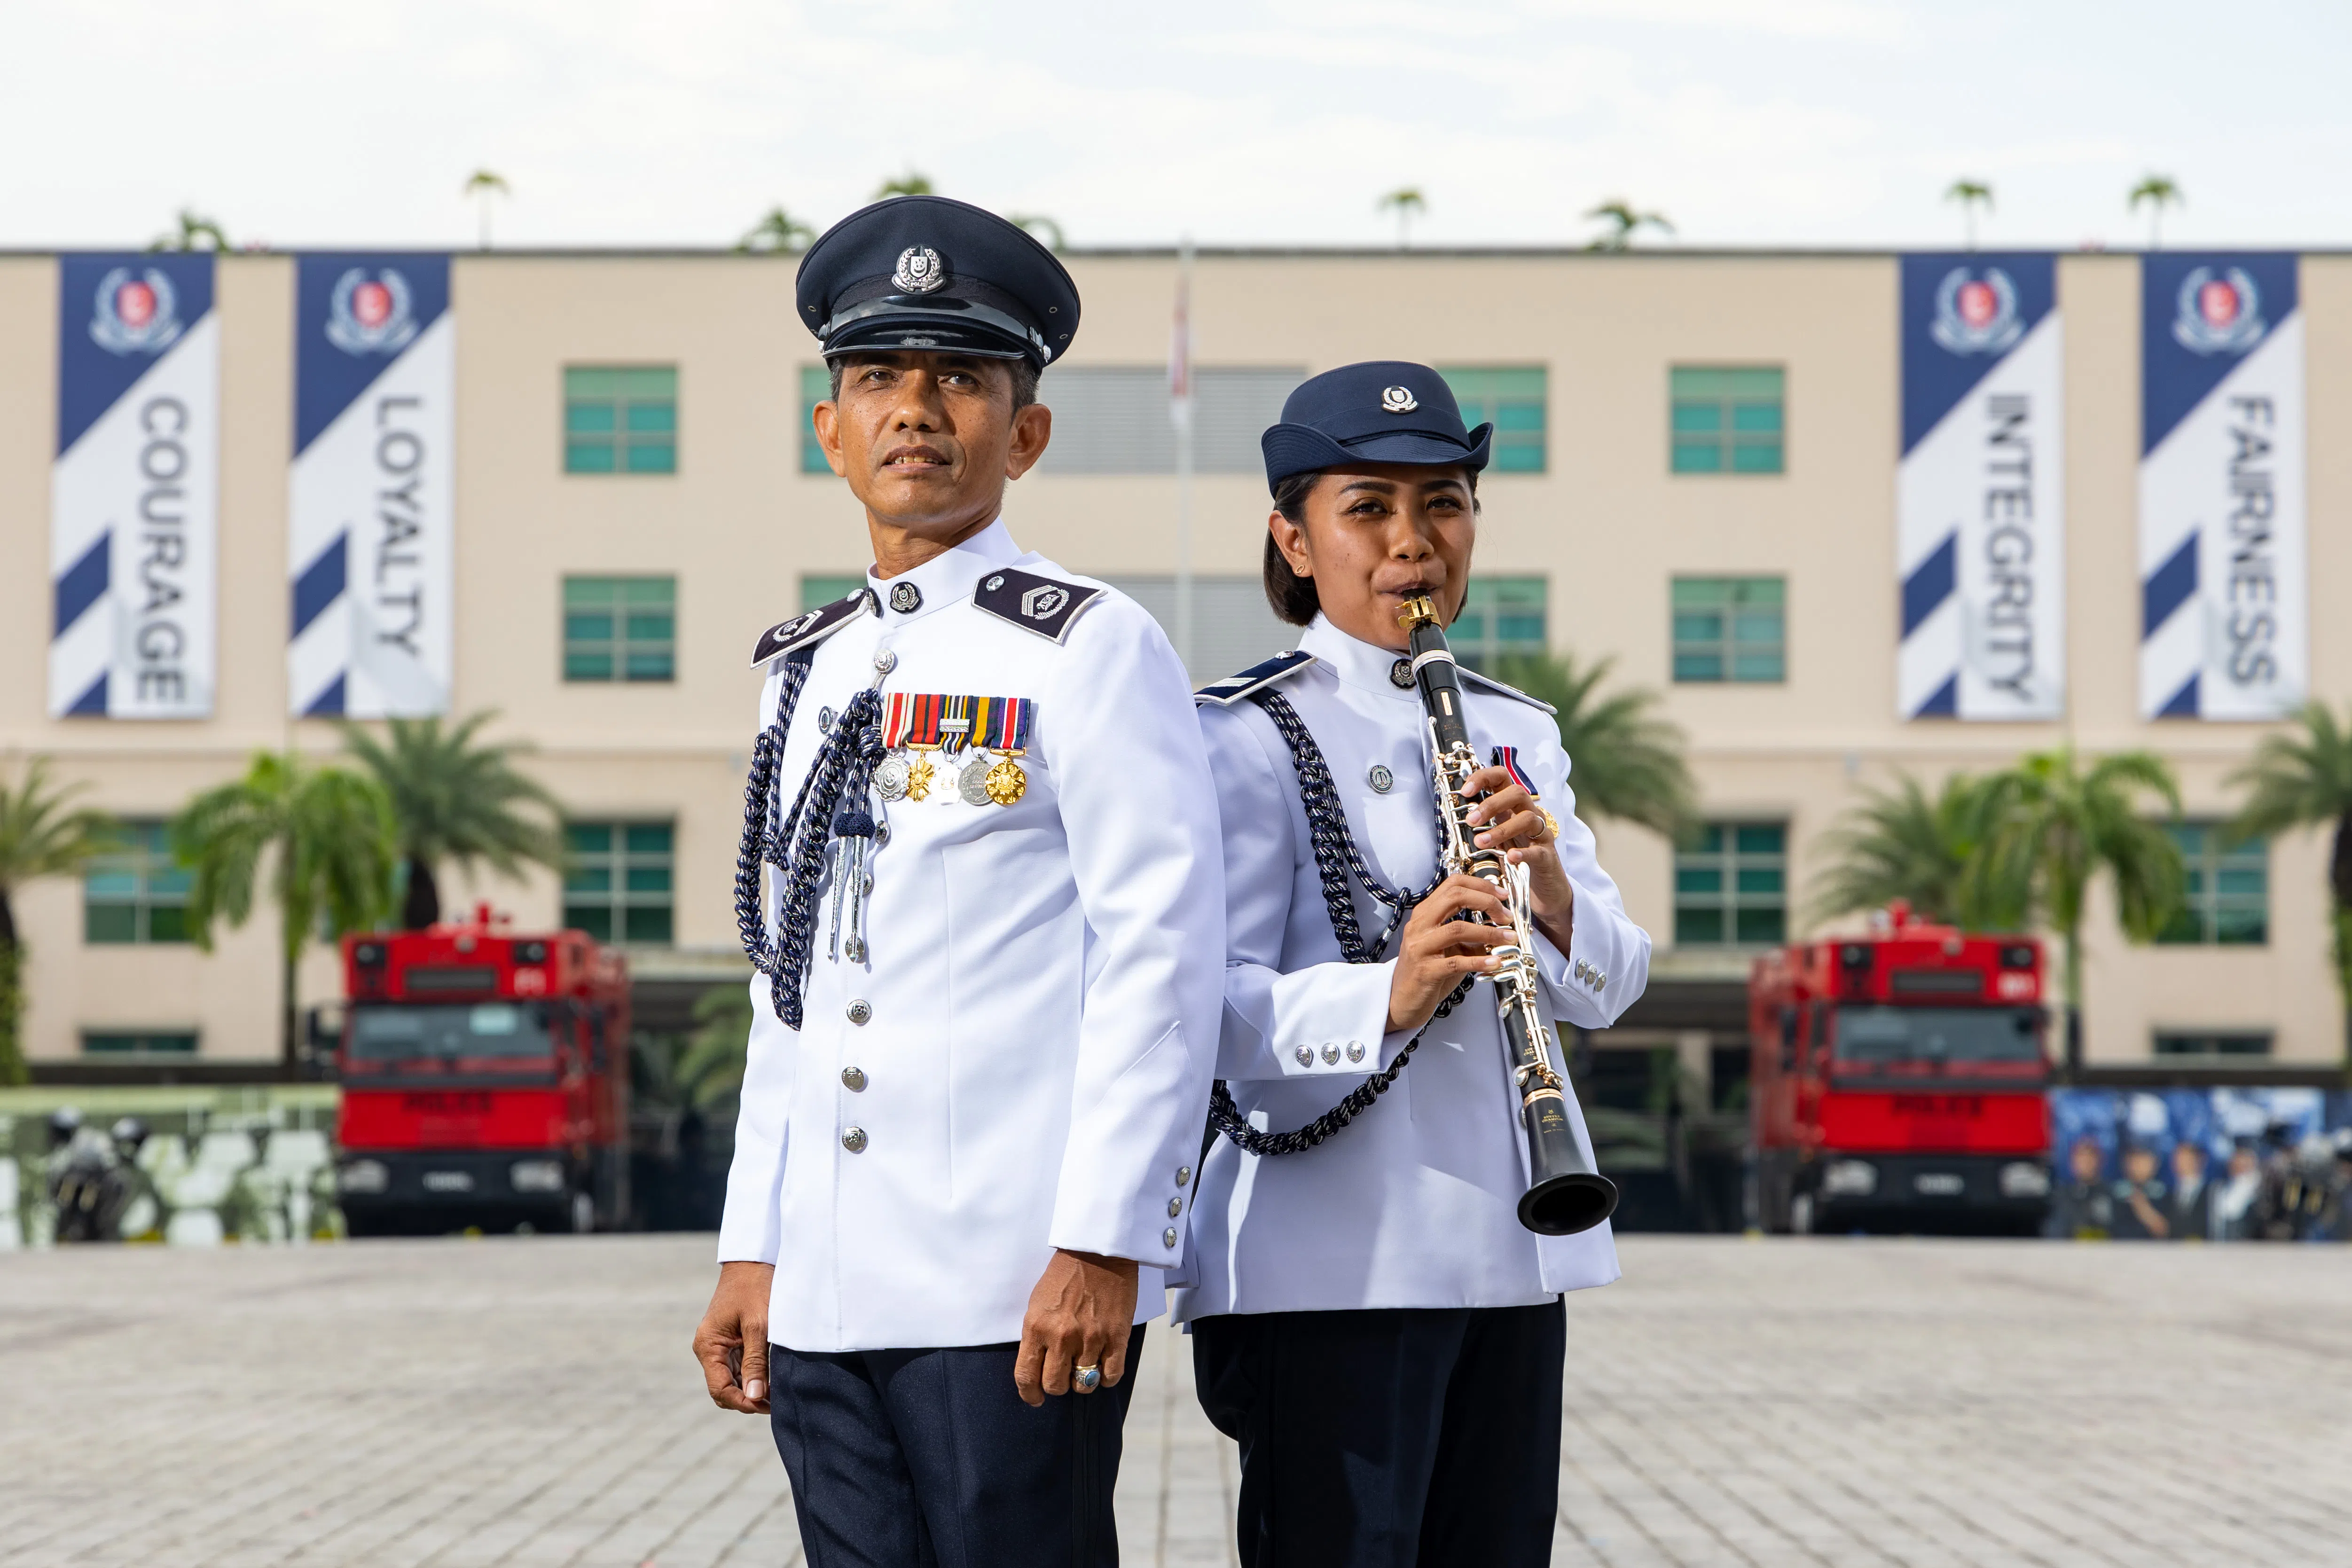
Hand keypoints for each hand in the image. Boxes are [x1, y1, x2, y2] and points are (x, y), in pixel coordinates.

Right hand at [694, 1260, 774, 1414]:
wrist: (754, 1261)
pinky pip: (739, 1367)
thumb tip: (754, 1396)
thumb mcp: (758, 1325)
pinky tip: (773, 1378)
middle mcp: (709, 1349)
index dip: (742, 1402)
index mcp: (708, 1346)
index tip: (767, 1406)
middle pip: (725, 1389)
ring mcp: (720, 1346)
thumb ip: (755, 1362)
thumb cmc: (755, 1288)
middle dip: (748, 1399)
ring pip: (733, 1380)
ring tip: (778, 1392)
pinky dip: (754, 1375)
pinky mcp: (731, 1341)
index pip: (720, 1389)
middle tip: (776, 1403)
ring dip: (753, 1388)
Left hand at [1015, 1248, 1137, 1406]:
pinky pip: (1111, 1375)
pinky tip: (1103, 1367)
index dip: (1030, 1394)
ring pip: (1084, 1385)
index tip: (1035, 1398)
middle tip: (1063, 1375)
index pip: (1026, 1376)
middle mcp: (1062, 1336)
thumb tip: (1037, 1367)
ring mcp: (1091, 1338)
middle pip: (1055, 1386)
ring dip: (1082, 1381)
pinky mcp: (1116, 1337)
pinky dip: (1106, 1378)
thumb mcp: (1037, 1304)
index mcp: (1036, 1327)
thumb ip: (1035, 1336)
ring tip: (1084, 1368)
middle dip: (1057, 1386)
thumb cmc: (1064, 1276)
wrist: (1098, 1251)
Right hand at [1386, 873, 1514, 1035]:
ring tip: (1509, 939)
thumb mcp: (1448, 947)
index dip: (1481, 886)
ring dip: (1489, 933)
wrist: (1401, 1000)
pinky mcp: (1425, 971)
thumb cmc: (1428, 971)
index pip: (1453, 884)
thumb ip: (1469, 935)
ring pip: (1457, 929)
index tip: (1502, 895)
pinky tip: (1495, 963)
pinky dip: (1479, 961)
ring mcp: (1420, 947)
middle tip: (1506, 916)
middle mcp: (1420, 926)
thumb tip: (1501, 928)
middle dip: (1486, 902)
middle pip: (1455, 898)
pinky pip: (1456, 962)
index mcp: (1425, 914)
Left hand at [1461, 766, 1575, 951]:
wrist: (1544, 888)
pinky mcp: (1548, 857)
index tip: (1465, 790)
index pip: (1503, 778)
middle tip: (1471, 820)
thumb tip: (1454, 814)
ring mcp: (1541, 835)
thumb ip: (1481, 825)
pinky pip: (1538, 850)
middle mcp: (1529, 815)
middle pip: (1517, 792)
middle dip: (1491, 804)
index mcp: (1513, 807)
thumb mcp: (1496, 837)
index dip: (1484, 777)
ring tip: (1481, 843)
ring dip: (1501, 829)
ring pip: (1528, 819)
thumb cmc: (1517, 859)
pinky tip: (1510, 857)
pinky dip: (1524, 852)